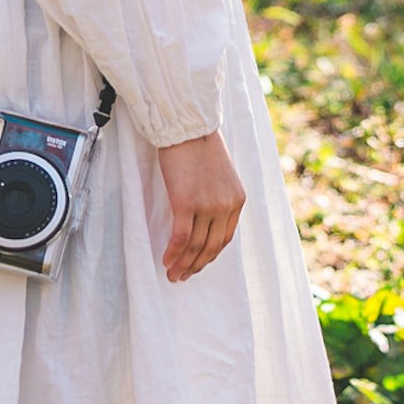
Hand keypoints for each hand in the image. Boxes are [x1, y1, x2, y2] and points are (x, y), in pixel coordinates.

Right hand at [156, 132, 244, 283]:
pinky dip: (173, 253)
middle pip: (210, 247)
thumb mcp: (221, 174)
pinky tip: (166, 261)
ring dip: (183, 265)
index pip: (225, 239)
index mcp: (237, 200)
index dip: (210, 255)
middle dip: (196, 266)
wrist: (187, 126)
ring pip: (195, 246)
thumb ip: (218, 197)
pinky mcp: (186, 203)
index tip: (198, 264)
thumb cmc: (199, 146)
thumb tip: (205, 219)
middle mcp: (225, 206)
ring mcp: (207, 206)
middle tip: (183, 277)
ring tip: (172, 275)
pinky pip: (180, 238)